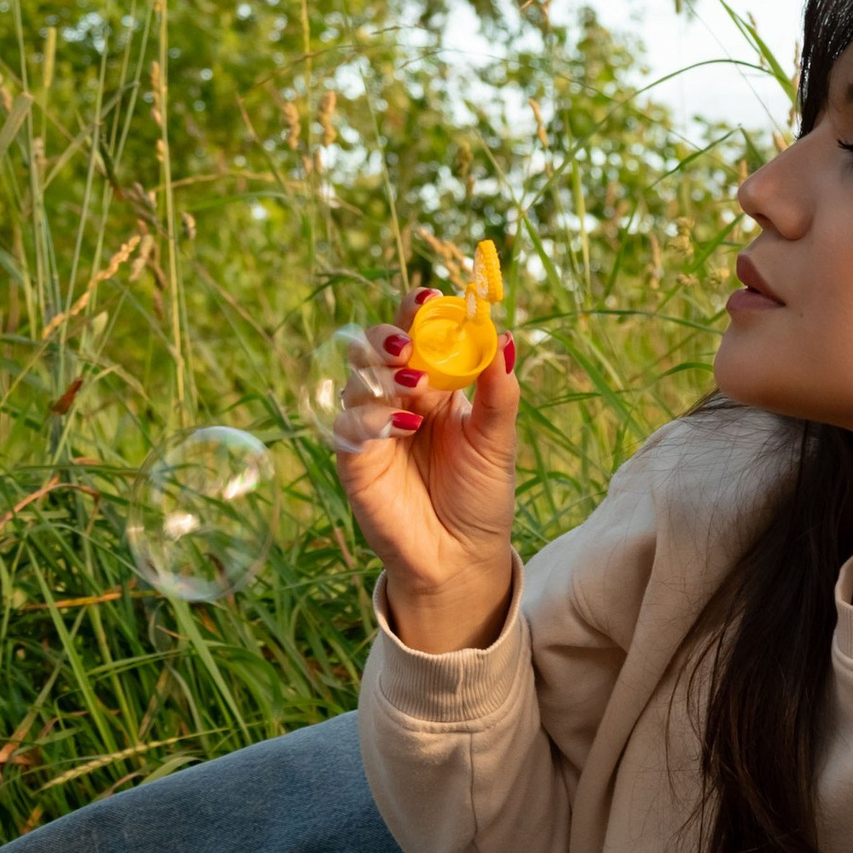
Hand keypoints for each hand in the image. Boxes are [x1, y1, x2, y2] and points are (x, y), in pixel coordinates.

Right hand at [331, 294, 521, 656]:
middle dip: (388, 333)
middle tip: (410, 339)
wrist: (461, 558)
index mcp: (434, 386)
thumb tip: (504, 338)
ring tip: (417, 383)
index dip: (418, 310)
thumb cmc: (480, 498)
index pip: (417, 333)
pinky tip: (404, 425)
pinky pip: (348, 423)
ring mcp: (372, 427)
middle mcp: (397, 398)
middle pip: (374, 346)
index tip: (431, 294)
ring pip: (356, 377)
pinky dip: (373, 416)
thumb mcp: (498, 442)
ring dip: (382, 371)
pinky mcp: (353, 458)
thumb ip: (499, 393)